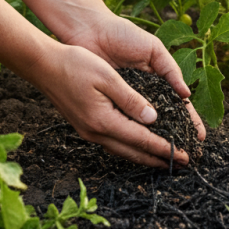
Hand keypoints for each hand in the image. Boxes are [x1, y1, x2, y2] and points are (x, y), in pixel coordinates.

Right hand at [35, 16, 205, 166]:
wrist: (43, 65)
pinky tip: (138, 144)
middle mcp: (95, 132)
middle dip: (158, 158)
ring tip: (163, 158)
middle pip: (133, 152)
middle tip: (181, 163)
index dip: (164, 148)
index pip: (141, 140)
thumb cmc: (76, 65)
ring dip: (144, 155)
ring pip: (122, 150)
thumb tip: (153, 118)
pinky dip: (130, 146)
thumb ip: (131, 99)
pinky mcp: (85, 126)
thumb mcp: (108, 77)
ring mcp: (88, 131)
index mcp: (103, 120)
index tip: (184, 155)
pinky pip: (113, 143)